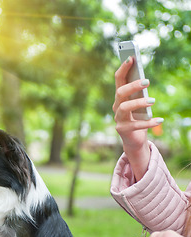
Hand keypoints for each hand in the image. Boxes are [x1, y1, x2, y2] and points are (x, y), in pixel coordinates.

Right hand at [113, 57, 162, 180]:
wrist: (135, 140)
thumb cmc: (138, 118)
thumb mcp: (140, 103)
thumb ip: (140, 93)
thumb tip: (144, 80)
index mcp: (120, 97)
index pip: (118, 80)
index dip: (123, 68)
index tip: (131, 58)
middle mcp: (116, 107)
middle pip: (120, 93)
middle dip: (132, 86)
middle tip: (147, 81)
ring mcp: (118, 119)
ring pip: (125, 107)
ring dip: (139, 103)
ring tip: (153, 101)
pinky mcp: (123, 130)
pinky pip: (136, 125)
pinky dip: (149, 122)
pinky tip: (160, 120)